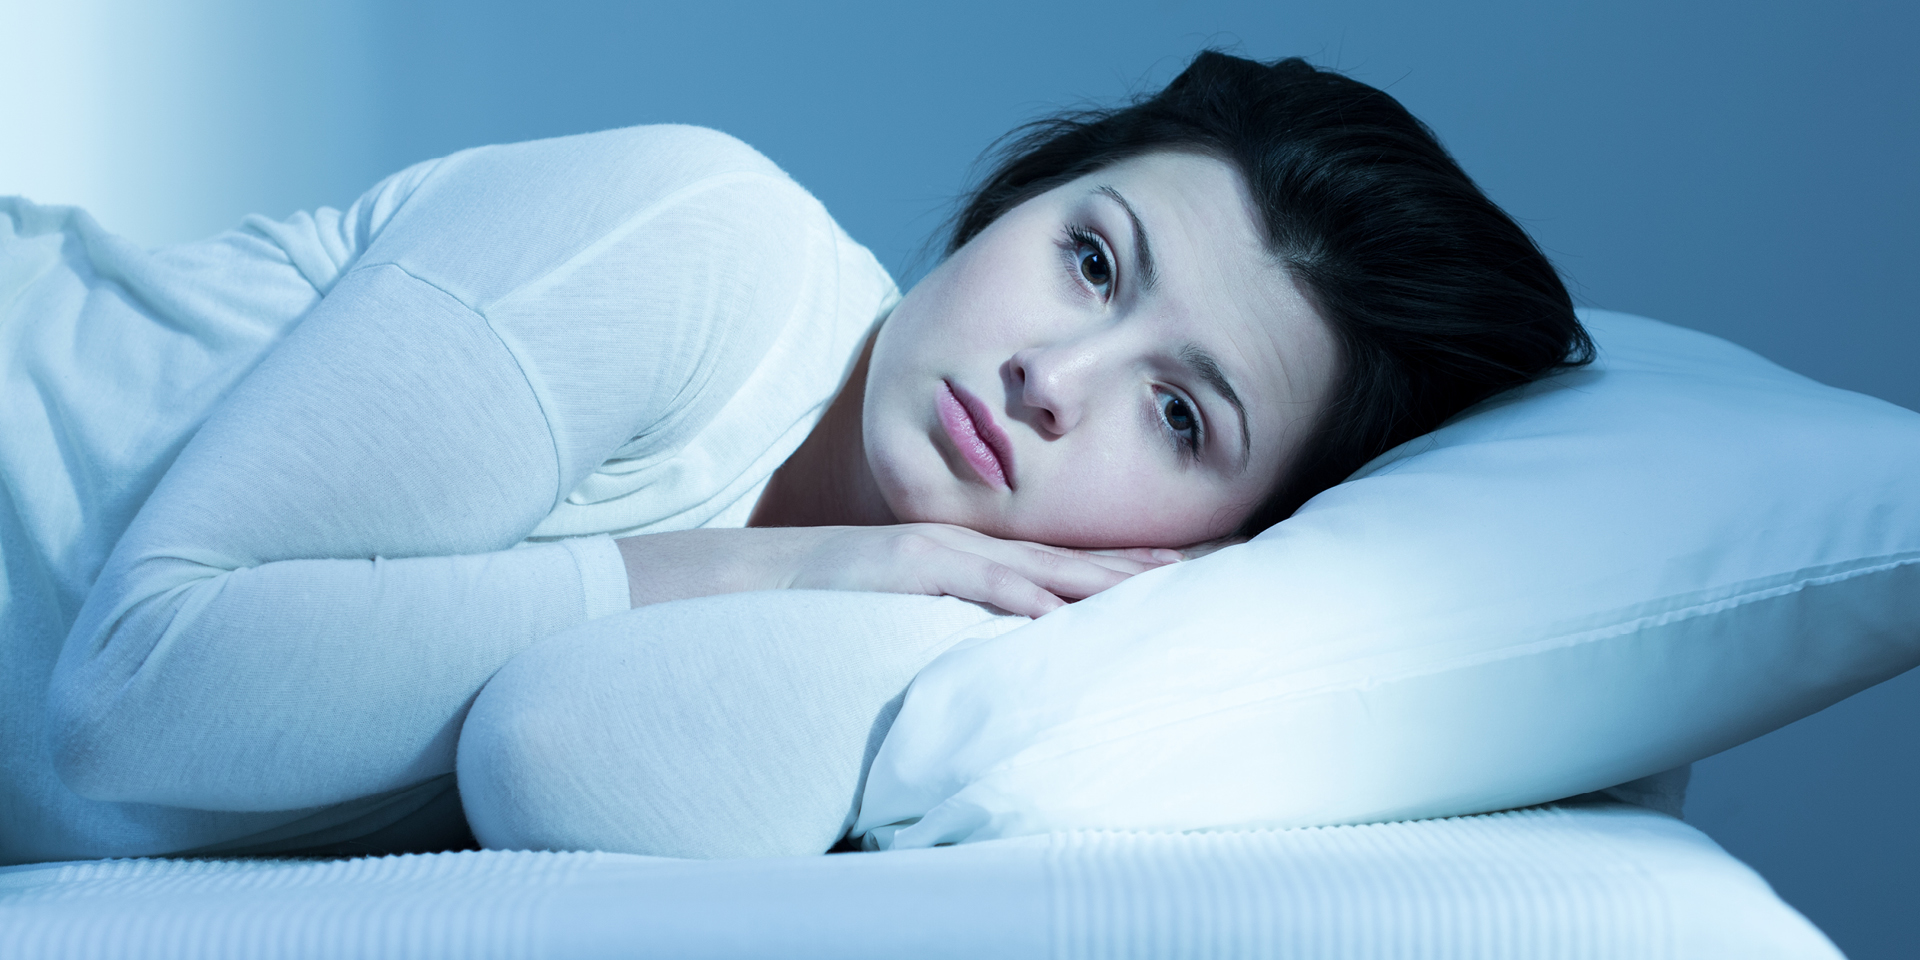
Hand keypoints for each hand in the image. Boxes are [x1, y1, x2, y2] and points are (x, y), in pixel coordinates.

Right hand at [780, 523, 1179, 617]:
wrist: (757, 574)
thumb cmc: (830, 600)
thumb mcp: (904, 606)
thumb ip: (950, 616)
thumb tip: (999, 647)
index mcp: (966, 557)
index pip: (1054, 563)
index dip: (1113, 565)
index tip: (1172, 570)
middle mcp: (963, 546)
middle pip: (1061, 559)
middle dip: (1129, 565)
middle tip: (1193, 570)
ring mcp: (938, 552)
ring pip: (1034, 566)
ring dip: (1096, 577)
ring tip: (1154, 586)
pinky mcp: (908, 565)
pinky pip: (974, 583)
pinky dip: (1020, 596)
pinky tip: (1061, 609)